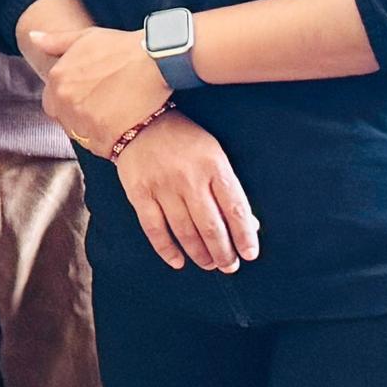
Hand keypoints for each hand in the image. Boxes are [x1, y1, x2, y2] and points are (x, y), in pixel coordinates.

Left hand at [41, 23, 172, 156]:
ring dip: (92, 128)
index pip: (51, 101)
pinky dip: (106, 139)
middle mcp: (64, 101)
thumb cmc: (125, 49)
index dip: (70, 100)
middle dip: (79, 115)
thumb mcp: (87, 38)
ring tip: (115, 114)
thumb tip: (33, 37)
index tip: (89, 96)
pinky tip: (122, 125)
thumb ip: (57, 41)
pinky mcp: (100, 139)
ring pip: (79, 134)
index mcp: (57, 79)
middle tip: (104, 107)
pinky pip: (96, 146)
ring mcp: (81, 122)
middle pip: (64, 119)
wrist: (157, 64)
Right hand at [112, 111, 259, 274]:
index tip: (250, 254)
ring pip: (185, 232)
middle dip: (223, 252)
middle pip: (211, 226)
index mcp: (214, 166)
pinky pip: (154, 229)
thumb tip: (248, 224)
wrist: (136, 120)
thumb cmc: (183, 139)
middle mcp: (189, 178)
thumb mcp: (214, 154)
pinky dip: (166, 249)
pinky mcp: (140, 194)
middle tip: (229, 266)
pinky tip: (178, 262)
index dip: (244, 236)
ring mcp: (163, 187)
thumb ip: (229, 187)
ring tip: (209, 265)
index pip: (235, 209)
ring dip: (200, 254)